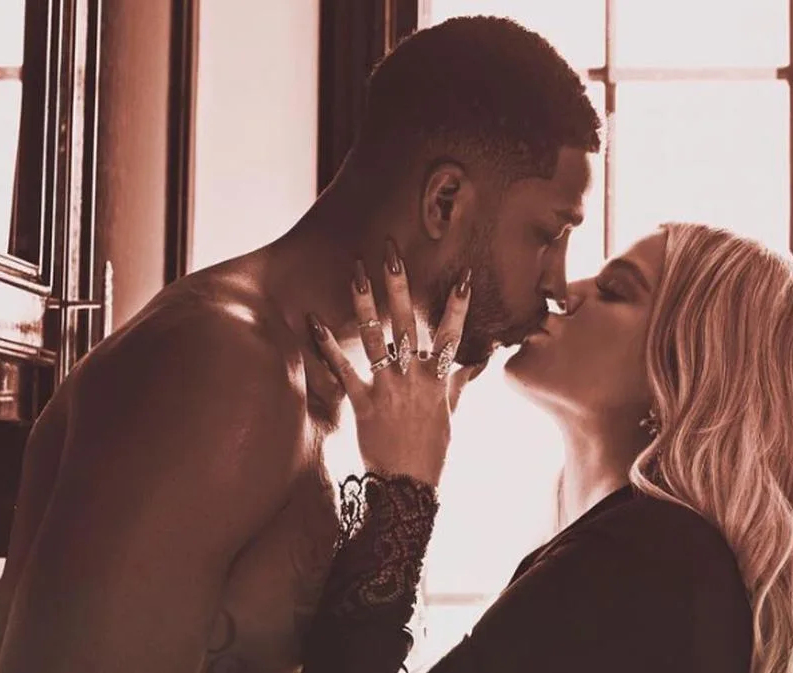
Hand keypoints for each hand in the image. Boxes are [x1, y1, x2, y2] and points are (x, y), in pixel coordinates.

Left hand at [308, 246, 476, 486]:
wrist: (408, 487)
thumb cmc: (431, 451)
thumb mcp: (450, 413)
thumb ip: (460, 380)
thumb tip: (479, 358)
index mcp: (438, 379)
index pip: (453, 335)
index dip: (458, 306)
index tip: (464, 276)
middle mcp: (414, 378)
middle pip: (408, 324)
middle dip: (400, 287)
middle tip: (391, 253)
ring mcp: (388, 390)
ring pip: (375, 339)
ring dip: (364, 304)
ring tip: (355, 272)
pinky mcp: (363, 404)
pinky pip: (343, 370)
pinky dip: (327, 346)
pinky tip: (313, 321)